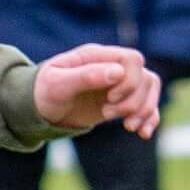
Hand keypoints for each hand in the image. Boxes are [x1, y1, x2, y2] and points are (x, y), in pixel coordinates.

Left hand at [32, 43, 162, 136]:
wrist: (39, 109)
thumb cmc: (43, 92)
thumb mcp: (57, 84)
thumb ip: (86, 76)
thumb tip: (118, 72)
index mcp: (96, 56)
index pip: (131, 59)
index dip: (129, 81)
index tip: (110, 99)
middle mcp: (111, 67)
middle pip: (145, 76)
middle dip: (134, 100)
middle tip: (107, 114)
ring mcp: (118, 84)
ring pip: (150, 89)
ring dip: (144, 110)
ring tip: (127, 126)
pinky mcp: (121, 101)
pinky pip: (147, 104)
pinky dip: (150, 118)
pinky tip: (143, 133)